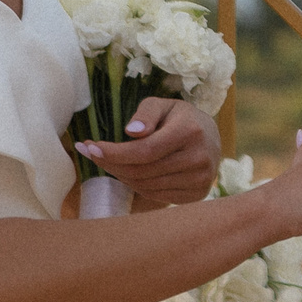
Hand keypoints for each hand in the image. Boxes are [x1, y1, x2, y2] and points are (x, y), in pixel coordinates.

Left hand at [76, 97, 218, 207]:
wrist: (212, 137)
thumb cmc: (180, 118)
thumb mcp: (163, 105)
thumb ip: (146, 114)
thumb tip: (131, 132)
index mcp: (190, 131)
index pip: (144, 151)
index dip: (114, 153)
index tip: (90, 148)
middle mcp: (198, 157)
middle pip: (142, 171)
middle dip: (111, 164)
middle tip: (92, 154)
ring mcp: (200, 179)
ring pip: (146, 185)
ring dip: (122, 175)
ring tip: (112, 162)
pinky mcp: (198, 194)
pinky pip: (156, 196)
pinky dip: (138, 185)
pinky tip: (132, 173)